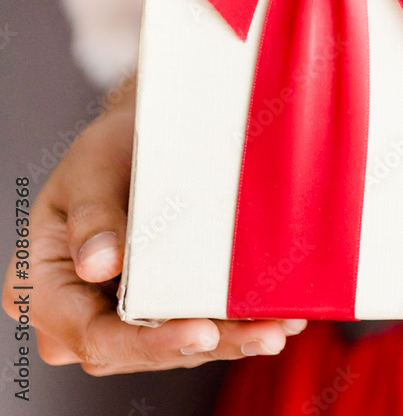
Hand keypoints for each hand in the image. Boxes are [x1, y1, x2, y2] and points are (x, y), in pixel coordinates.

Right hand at [3, 85, 305, 374]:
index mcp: (44, 286)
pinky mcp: (159, 306)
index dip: (148, 342)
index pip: (93, 335)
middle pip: (139, 350)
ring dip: (230, 340)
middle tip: (264, 334)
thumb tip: (98, 264)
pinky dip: (234, 324)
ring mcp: (119, 314)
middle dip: (205, 344)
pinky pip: (193, 324)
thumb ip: (92, 215)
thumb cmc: (109, 148)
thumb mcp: (91, 169)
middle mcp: (78, 313)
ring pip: (172, 344)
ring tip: (277, 329)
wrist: (138, 134)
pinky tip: (274, 319)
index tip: (200, 331)